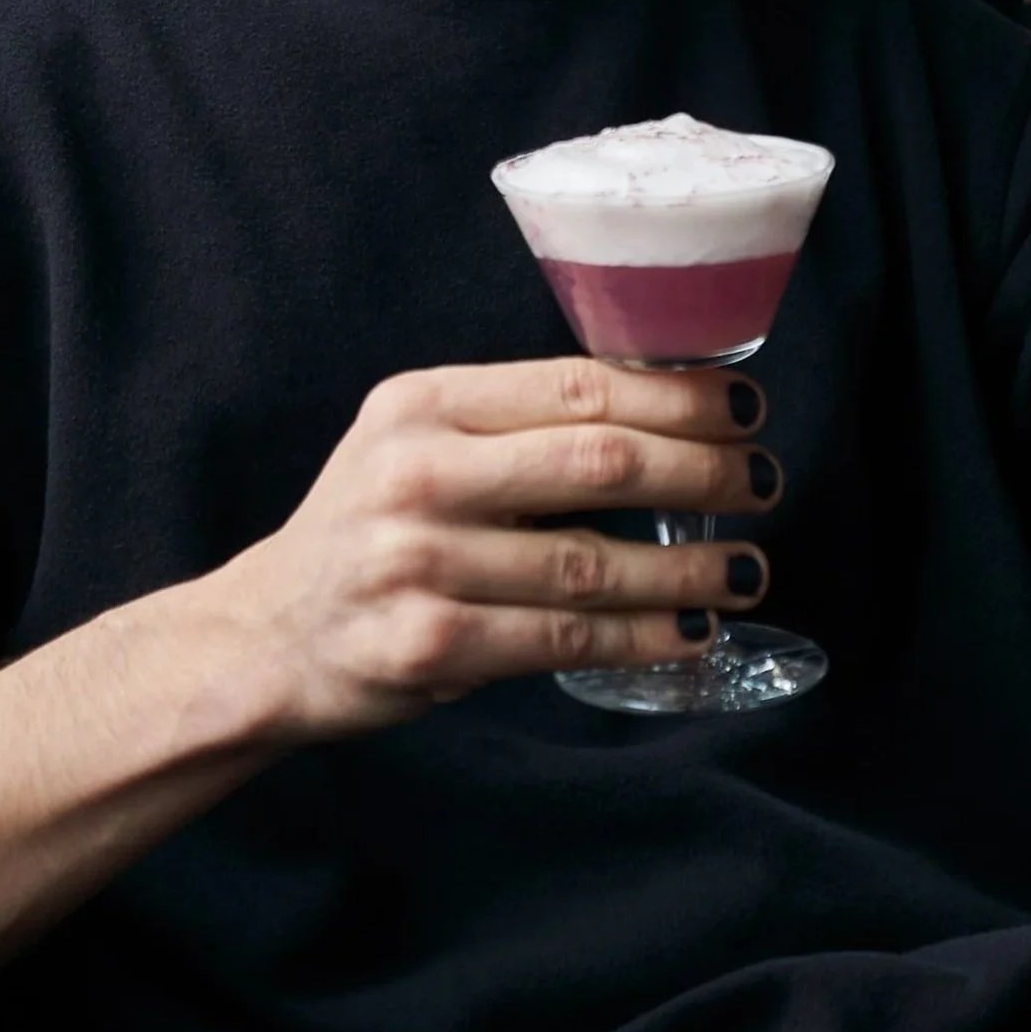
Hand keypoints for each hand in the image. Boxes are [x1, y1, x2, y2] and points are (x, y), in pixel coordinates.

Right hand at [219, 357, 778, 739]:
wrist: (268, 633)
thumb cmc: (369, 526)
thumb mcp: (415, 442)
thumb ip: (513, 424)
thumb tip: (664, 411)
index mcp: (423, 403)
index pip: (575, 385)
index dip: (674, 394)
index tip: (741, 405)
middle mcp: (417, 473)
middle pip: (596, 463)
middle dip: (700, 471)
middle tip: (762, 480)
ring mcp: (419, 563)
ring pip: (590, 563)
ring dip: (686, 567)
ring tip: (746, 565)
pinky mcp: (428, 646)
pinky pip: (562, 640)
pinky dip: (640, 637)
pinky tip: (690, 631)